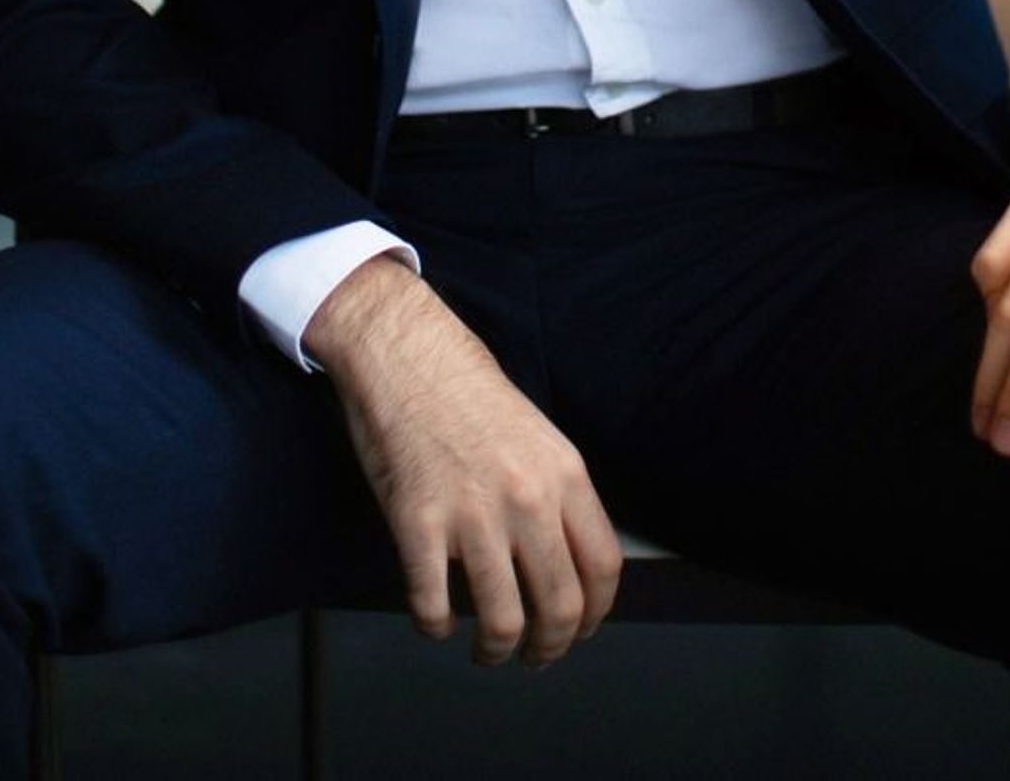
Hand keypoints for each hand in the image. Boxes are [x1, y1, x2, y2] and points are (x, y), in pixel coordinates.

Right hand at [306, 255, 621, 667]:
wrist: (405, 352)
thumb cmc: (467, 392)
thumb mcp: (537, 435)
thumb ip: (557, 495)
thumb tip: (571, 564)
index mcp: (564, 473)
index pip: (603, 567)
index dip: (596, 614)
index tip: (581, 630)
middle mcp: (526, 497)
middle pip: (560, 607)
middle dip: (550, 648)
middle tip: (534, 657)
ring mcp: (472, 512)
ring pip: (502, 621)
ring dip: (496, 651)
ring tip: (486, 651)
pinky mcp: (417, 521)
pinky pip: (432, 606)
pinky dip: (436, 627)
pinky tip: (437, 620)